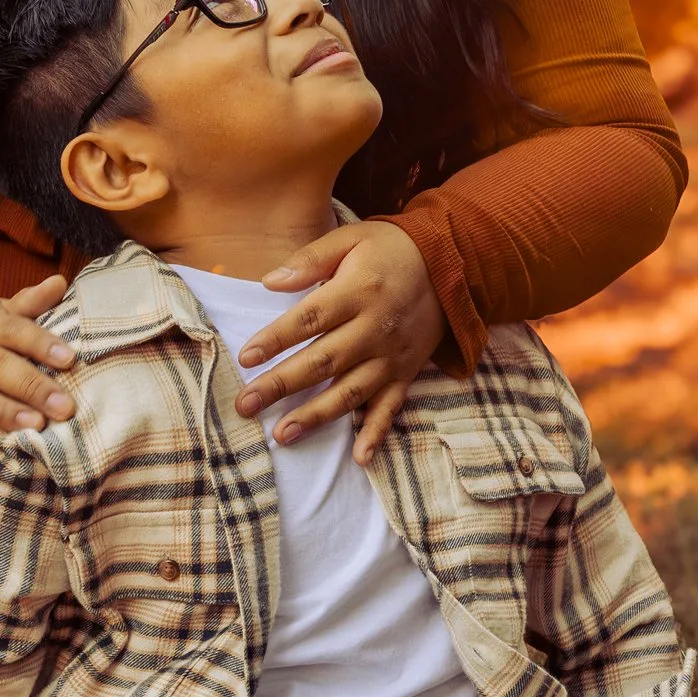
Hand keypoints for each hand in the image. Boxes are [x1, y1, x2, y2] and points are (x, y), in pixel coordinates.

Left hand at [234, 221, 442, 464]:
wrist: (452, 264)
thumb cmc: (390, 249)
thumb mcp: (350, 239)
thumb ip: (310, 260)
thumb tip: (269, 282)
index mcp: (358, 291)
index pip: (309, 320)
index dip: (276, 340)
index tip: (246, 358)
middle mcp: (375, 329)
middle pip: (322, 362)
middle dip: (281, 385)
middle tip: (245, 405)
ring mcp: (392, 356)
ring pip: (351, 392)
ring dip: (316, 416)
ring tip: (283, 435)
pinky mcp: (407, 372)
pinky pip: (391, 407)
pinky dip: (376, 433)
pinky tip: (359, 457)